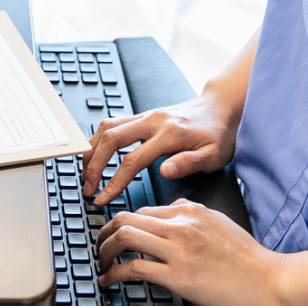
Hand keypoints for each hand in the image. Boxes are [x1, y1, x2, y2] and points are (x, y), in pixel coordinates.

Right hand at [83, 94, 237, 205]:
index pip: (132, 160)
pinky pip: (113, 123)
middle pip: (111, 139)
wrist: (221, 108)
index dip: (114, 182)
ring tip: (86, 173)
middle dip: (94, 165)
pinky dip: (99, 139)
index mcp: (170, 134)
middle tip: (88, 188)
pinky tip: (96, 154)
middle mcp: (153, 121)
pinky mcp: (143, 115)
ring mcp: (146, 116)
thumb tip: (164, 171)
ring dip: (92, 150)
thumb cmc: (218, 134)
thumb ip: (189, 163)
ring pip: (107, 127)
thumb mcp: (214, 155)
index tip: (103, 199)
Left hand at [96, 200, 283, 305]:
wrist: (267, 280)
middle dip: (105, 232)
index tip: (113, 233)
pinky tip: (110, 281)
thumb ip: (193, 214)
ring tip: (102, 262)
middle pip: (127, 218)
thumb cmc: (248, 258)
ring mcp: (178, 250)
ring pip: (125, 237)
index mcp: (190, 212)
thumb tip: (173, 209)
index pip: (143, 209)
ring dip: (105, 251)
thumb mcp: (219, 223)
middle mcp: (181, 226)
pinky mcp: (178, 275)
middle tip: (100, 245)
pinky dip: (115, 274)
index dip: (121, 221)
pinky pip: (134, 268)